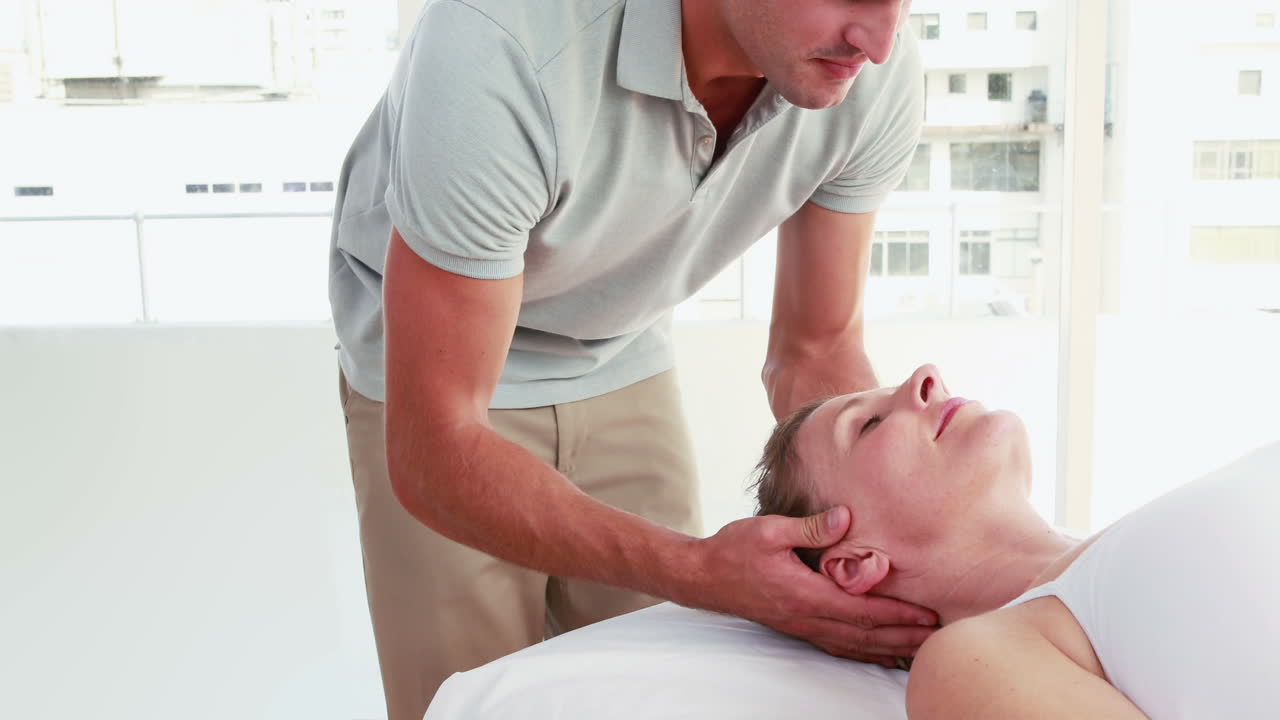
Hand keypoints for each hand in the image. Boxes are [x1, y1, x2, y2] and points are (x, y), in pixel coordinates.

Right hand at [684, 506, 936, 666]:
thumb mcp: (769, 529)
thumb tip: (845, 518)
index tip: (928, 615)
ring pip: (854, 645)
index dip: (897, 614)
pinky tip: (881, 655)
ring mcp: (802, 625)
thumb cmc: (734, 549)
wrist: (704, 576)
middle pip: (865, 634)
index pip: (861, 609)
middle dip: (905, 637)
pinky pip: (838, 646)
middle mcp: (807, 616)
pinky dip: (864, 653)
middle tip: (940, 639)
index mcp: (804, 593)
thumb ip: (809, 526)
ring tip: (921, 650)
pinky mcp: (797, 626)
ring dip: (890, 648)